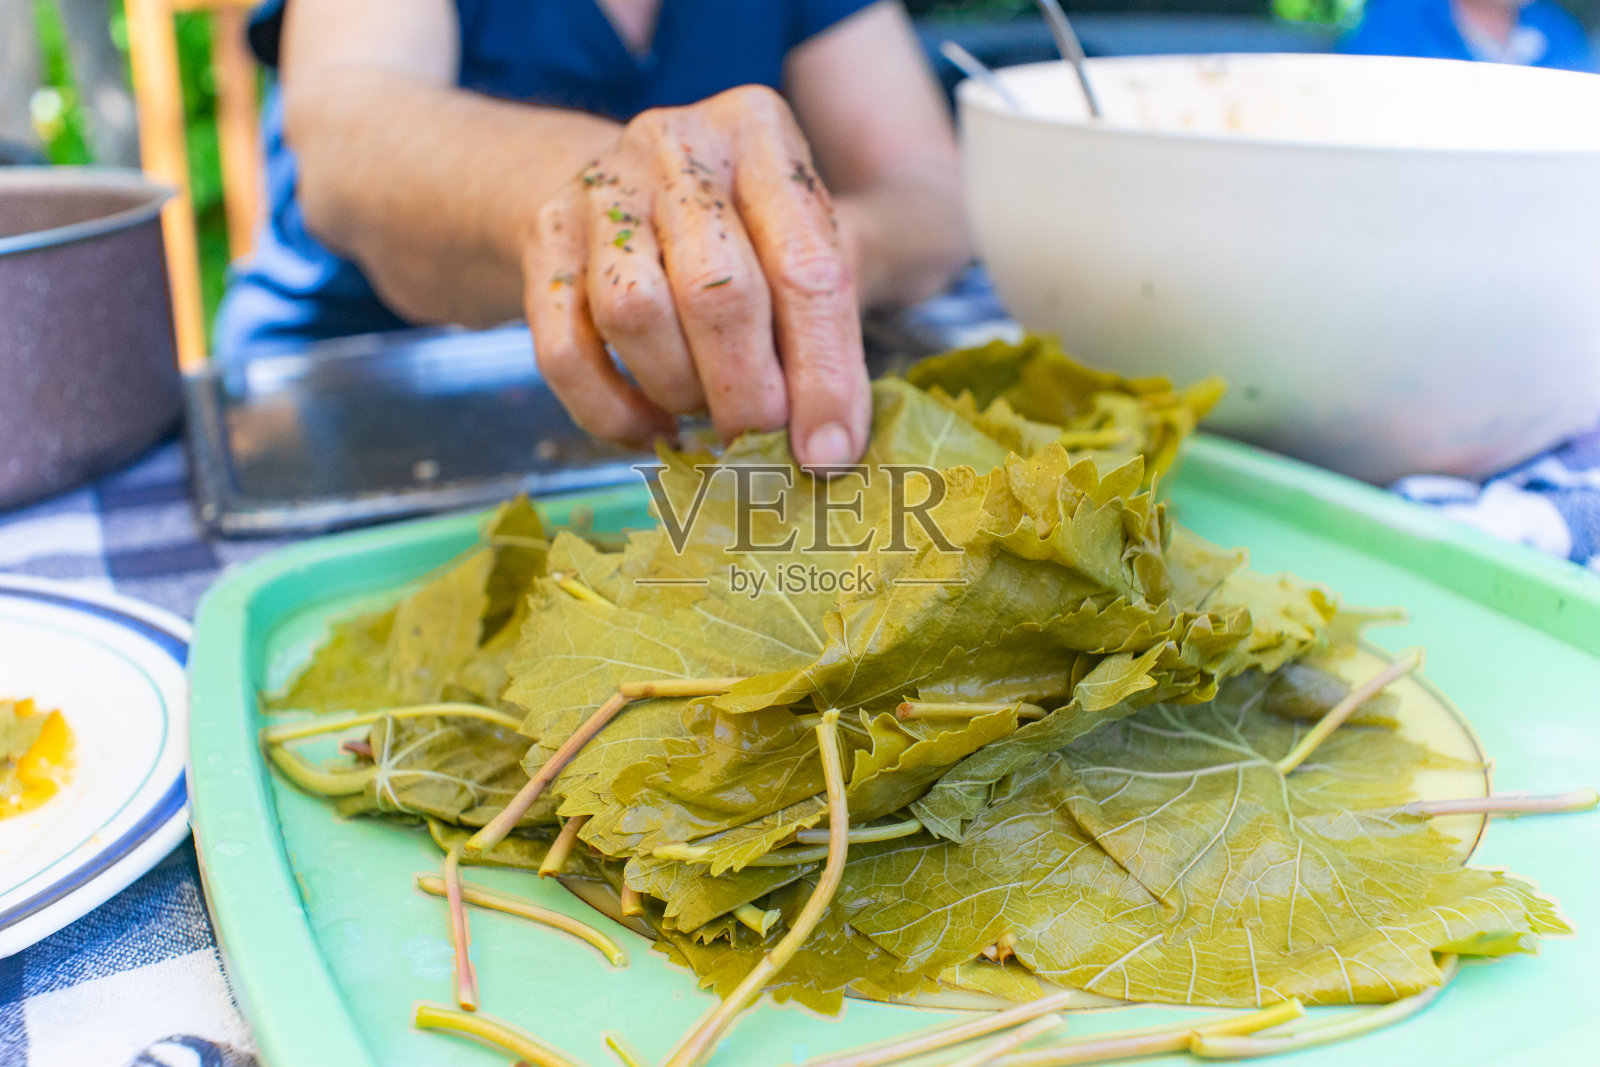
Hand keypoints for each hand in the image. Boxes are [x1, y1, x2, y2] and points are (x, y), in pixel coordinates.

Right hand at [522, 85, 871, 467]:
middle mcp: (676, 145)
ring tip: (707, 409)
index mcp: (761, 133)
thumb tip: (828, 446)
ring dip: (679, 391)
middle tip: (763, 442)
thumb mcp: (817, 245)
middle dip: (748, 392)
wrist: (641, 188)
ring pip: (633, 316)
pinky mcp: (544, 238)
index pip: (808, 268)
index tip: (829, 452)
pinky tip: (653, 426)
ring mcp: (600, 188)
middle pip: (716, 291)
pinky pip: (564, 351)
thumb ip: (835, 331)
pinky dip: (612, 411)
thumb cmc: (754, 231)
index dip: (824, 374)